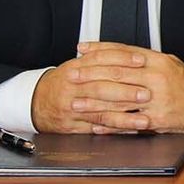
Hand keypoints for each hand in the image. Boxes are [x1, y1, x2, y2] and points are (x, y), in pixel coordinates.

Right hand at [30, 51, 152, 133]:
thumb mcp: (78, 64)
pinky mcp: (72, 127)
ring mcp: (71, 109)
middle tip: (147, 94)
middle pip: (101, 88)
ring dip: (125, 117)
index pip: (102, 60)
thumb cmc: (64, 82)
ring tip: (144, 119)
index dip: (123, 59)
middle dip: (126, 92)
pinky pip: (96, 130)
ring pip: (100, 113)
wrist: (36, 101)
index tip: (142, 61)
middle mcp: (73, 88)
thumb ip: (102, 57)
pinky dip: (114, 130)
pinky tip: (130, 130)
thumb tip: (133, 53)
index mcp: (75, 68)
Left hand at [67, 42, 183, 134]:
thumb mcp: (168, 63)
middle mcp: (156, 78)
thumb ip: (143, 59)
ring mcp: (156, 99)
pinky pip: (129, 122)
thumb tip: (116, 53)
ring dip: (94, 102)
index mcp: (158, 61)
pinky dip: (110, 124)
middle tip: (72, 75)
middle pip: (116, 74)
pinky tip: (95, 125)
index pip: (123, 52)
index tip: (81, 50)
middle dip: (90, 75)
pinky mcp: (157, 119)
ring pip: (119, 100)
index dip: (99, 50)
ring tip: (76, 102)